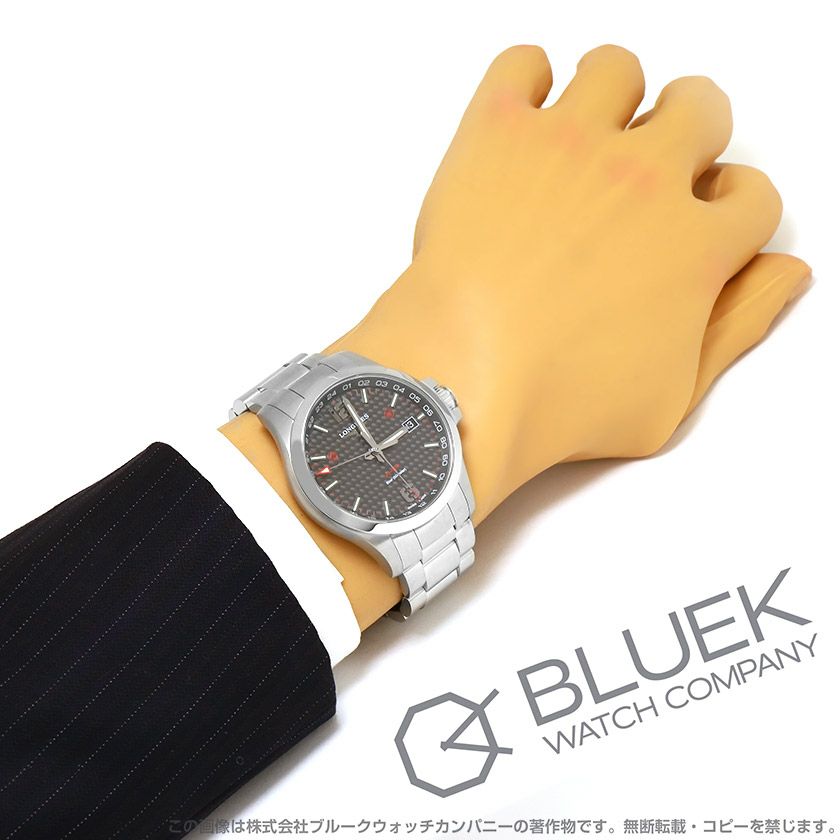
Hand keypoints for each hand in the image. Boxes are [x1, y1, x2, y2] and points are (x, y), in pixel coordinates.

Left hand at [326, 44, 809, 518]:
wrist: (461, 382)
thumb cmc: (558, 404)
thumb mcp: (672, 399)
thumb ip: (737, 327)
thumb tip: (785, 273)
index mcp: (693, 243)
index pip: (751, 194)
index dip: (733, 207)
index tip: (706, 220)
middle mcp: (643, 178)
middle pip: (700, 108)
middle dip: (690, 133)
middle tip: (651, 170)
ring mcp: (568, 146)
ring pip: (617, 70)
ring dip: (613, 97)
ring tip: (583, 141)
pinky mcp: (497, 134)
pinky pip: (522, 64)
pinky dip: (525, 80)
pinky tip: (521, 123)